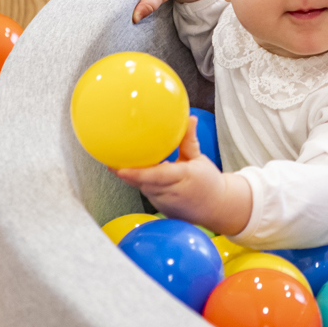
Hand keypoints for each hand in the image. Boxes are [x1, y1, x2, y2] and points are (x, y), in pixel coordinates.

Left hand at [111, 117, 251, 236]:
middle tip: (110, 156)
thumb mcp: (199, 158)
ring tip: (116, 160)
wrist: (217, 208)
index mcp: (183, 177)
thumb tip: (189, 118)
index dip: (136, 174)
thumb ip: (189, 139)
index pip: (156, 177)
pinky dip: (140, 182)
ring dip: (132, 176)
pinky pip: (146, 192)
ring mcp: (164, 203)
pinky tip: (130, 172)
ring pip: (142, 187)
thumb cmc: (208, 182)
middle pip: (143, 182)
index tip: (119, 169)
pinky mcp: (160, 208)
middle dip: (126, 172)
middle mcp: (171, 193)